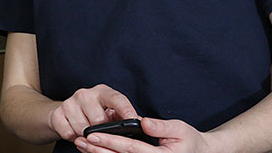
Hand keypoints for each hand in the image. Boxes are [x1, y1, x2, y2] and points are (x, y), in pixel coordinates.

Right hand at [47, 84, 139, 140]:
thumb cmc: (93, 113)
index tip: (133, 119)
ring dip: (87, 136)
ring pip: (83, 129)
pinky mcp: (57, 114)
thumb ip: (121, 116)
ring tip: (88, 132)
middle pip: (99, 119)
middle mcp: (85, 94)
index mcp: (102, 92)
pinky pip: (69, 133)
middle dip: (102, 130)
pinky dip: (74, 138)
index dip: (126, 109)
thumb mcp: (109, 112)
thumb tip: (139, 123)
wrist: (64, 113)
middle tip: (102, 131)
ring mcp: (70, 103)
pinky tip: (76, 133)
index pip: (116, 98)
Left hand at [74, 117, 213, 152]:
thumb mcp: (180, 129)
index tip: (94, 134)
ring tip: (82, 145)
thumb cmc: (190, 140)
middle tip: (81, 140)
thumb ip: (161, 126)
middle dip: (98, 149)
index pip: (130, 148)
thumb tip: (142, 121)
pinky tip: (94, 150)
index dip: (111, 141)